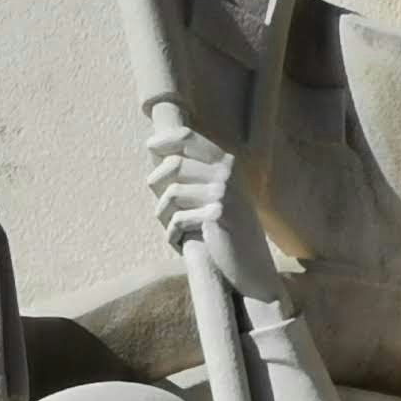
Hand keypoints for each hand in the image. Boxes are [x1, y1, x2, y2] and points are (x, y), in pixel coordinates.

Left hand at [149, 124, 282, 306]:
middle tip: (163, 207)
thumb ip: (191, 171)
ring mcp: (223, 194)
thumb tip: (154, 148)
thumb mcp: (212, 191)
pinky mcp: (218, 216)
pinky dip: (172, 233)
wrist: (250, 262)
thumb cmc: (223, 226)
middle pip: (172, 164)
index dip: (163, 140)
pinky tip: (179, 240)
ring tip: (172, 225)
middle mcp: (225, 174)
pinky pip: (177, 219)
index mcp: (224, 163)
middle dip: (157, 185)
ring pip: (171, 192)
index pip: (186, 137)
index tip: (151, 147)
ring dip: (163, 214)